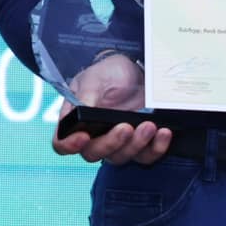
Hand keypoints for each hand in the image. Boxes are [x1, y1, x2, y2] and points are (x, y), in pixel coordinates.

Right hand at [52, 55, 172, 165]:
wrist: (136, 68)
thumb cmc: (109, 73)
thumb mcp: (94, 79)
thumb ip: (86, 96)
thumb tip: (82, 113)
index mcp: (75, 121)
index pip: (62, 142)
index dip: (69, 145)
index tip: (84, 137)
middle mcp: (94, 136)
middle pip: (94, 153)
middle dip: (111, 143)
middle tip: (126, 126)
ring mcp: (118, 142)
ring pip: (121, 157)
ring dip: (136, 145)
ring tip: (149, 125)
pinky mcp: (139, 143)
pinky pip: (146, 156)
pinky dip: (156, 148)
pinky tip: (163, 132)